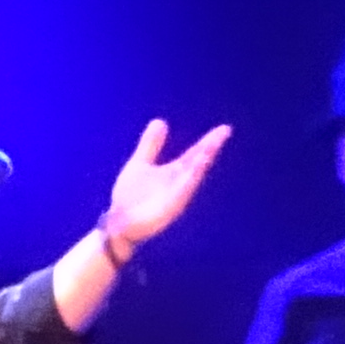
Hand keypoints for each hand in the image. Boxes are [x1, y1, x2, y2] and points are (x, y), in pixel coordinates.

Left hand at [101, 117, 235, 254]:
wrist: (119, 222)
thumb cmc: (131, 195)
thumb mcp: (141, 163)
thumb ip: (151, 144)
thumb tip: (160, 121)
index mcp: (174, 171)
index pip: (195, 153)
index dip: (210, 141)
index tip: (225, 129)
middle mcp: (179, 182)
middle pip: (198, 162)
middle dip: (210, 148)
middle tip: (224, 132)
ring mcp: (176, 196)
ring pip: (193, 177)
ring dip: (202, 162)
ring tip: (211, 146)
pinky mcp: (169, 208)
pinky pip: (182, 194)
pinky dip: (189, 182)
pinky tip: (195, 170)